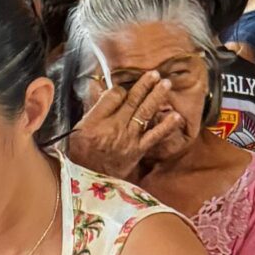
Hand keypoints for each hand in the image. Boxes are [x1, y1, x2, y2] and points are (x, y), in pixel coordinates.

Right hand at [66, 72, 186, 179]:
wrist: (90, 180)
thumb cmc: (81, 155)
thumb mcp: (78, 129)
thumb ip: (92, 107)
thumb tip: (99, 87)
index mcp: (96, 119)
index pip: (113, 95)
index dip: (119, 89)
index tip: (122, 89)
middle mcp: (114, 126)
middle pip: (131, 99)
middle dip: (144, 84)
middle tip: (154, 73)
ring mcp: (128, 138)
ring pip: (144, 112)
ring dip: (156, 96)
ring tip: (166, 84)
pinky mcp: (138, 150)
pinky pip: (154, 136)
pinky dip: (166, 126)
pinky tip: (176, 116)